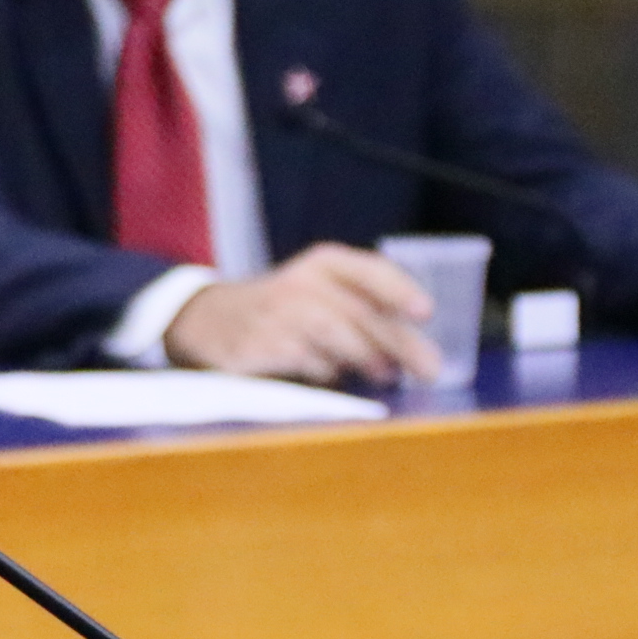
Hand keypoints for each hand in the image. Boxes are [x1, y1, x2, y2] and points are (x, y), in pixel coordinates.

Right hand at [164, 243, 438, 385]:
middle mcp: (300, 282)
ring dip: (368, 358)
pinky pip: (305, 360)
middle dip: (399, 342)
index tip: (426, 313)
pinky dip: (326, 371)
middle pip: (359, 310)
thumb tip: (411, 352)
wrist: (207, 320)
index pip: (368, 270)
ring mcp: (277, 313)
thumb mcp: (318, 291)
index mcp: (322, 263)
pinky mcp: (259, 345)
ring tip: (387, 375)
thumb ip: (361, 311)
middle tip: (429, 370)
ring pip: (335, 334)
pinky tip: (332, 374)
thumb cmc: (281, 309)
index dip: (399, 289)